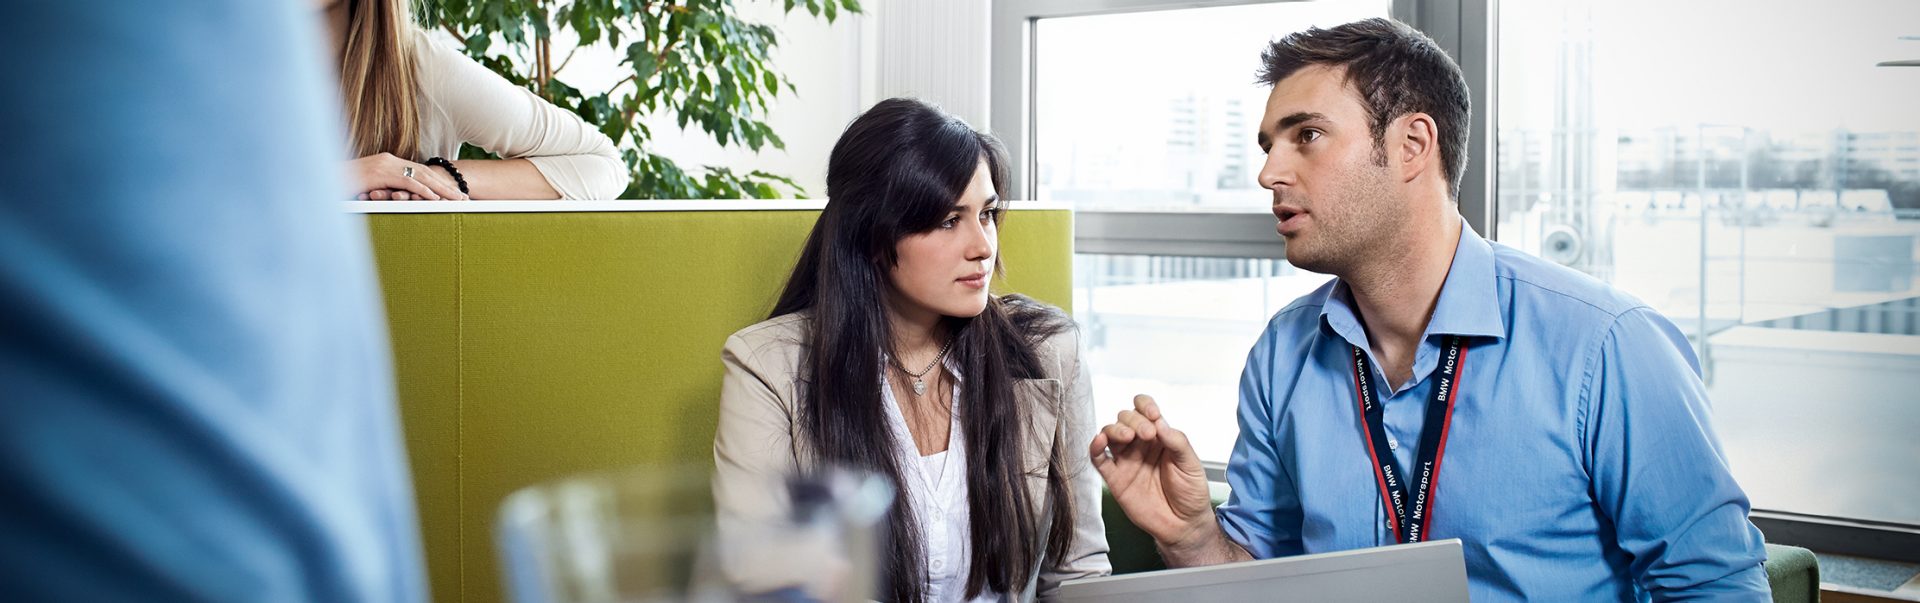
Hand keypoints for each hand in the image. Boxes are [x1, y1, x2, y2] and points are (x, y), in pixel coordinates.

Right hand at [346, 152, 467, 199]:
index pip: (420, 172)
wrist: (323, 178)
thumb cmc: (343, 185)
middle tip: (464, 198)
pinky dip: (423, 191)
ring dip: (441, 189)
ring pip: (421, 177)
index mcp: (389, 162)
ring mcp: (386, 166)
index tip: (453, 193)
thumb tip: (397, 198)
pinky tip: (436, 199)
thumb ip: (384, 188)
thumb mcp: (368, 186)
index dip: (439, 183)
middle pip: (426, 173)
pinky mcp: (381, 174)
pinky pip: (407, 182)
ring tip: (457, 199)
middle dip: (446, 186)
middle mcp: (390, 160)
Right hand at [1090, 394, 1216, 550]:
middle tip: (1148, 434)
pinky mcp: (1115, 478)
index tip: (1154, 414)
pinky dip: (1095, 448)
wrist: (1184, 525)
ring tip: (1128, 436)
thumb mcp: (1191, 464)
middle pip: (1126, 419)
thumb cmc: (1190, 494)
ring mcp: (1126, 461)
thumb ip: (1177, 442)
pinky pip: (1099, 459)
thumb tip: (1160, 422)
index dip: (1146, 407)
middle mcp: (1140, 445)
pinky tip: (1099, 441)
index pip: (1146, 411)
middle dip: (1134, 421)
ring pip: (1110, 434)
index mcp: (1160, 437)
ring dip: (1115, 429)